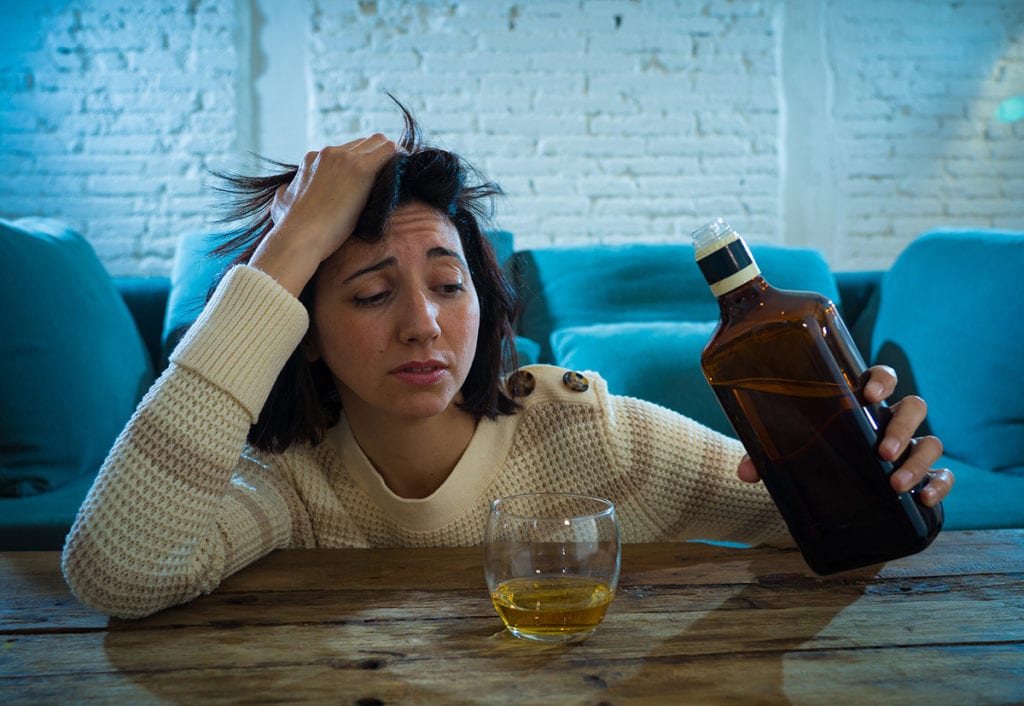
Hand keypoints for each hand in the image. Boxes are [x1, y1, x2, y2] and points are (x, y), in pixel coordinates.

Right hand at [249, 134, 398, 295]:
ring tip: (401, 174)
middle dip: (378, 157)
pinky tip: (406, 173)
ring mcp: (344, 158)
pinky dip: (400, 159)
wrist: (299, 235)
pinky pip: (389, 151)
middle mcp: (328, 153)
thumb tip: (284, 194)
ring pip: (378, 143)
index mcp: (312, 159)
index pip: (346, 150)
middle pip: (363, 144)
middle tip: (392, 176)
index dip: (362, 162)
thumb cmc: (290, 228)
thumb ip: (286, 193)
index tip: (373, 178)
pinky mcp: (360, 169)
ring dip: (390, 157)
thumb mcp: (281, 202)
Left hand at [736, 365, 953, 506]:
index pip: (881, 378)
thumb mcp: (786, 451)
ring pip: (931, 441)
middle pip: (913, 407)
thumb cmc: (811, 455)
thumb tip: (746, 472)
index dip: (881, 380)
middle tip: (881, 449)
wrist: (830, 491)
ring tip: (894, 482)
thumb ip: (764, 456)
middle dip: (902, 426)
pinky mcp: (922, 476)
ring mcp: (909, 448)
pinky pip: (943, 475)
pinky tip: (924, 499)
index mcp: (860, 403)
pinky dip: (939, 484)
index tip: (869, 394)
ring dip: (917, 459)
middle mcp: (890, 421)